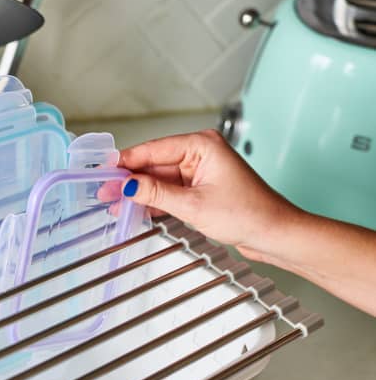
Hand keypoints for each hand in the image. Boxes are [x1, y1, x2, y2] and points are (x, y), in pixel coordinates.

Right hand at [98, 129, 302, 261]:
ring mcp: (199, 170)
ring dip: (139, 192)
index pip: (153, 149)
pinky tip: (135, 209)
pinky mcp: (200, 187)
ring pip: (159, 179)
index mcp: (201, 145)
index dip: (126, 162)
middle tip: (104, 191)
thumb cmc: (248, 214)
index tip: (104, 171)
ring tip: (114, 203)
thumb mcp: (193, 205)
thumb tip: (128, 186)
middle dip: (129, 180)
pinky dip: (153, 200)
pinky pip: (169, 190)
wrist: (275, 234)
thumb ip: (156, 194)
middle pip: (153, 163)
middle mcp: (199, 153)